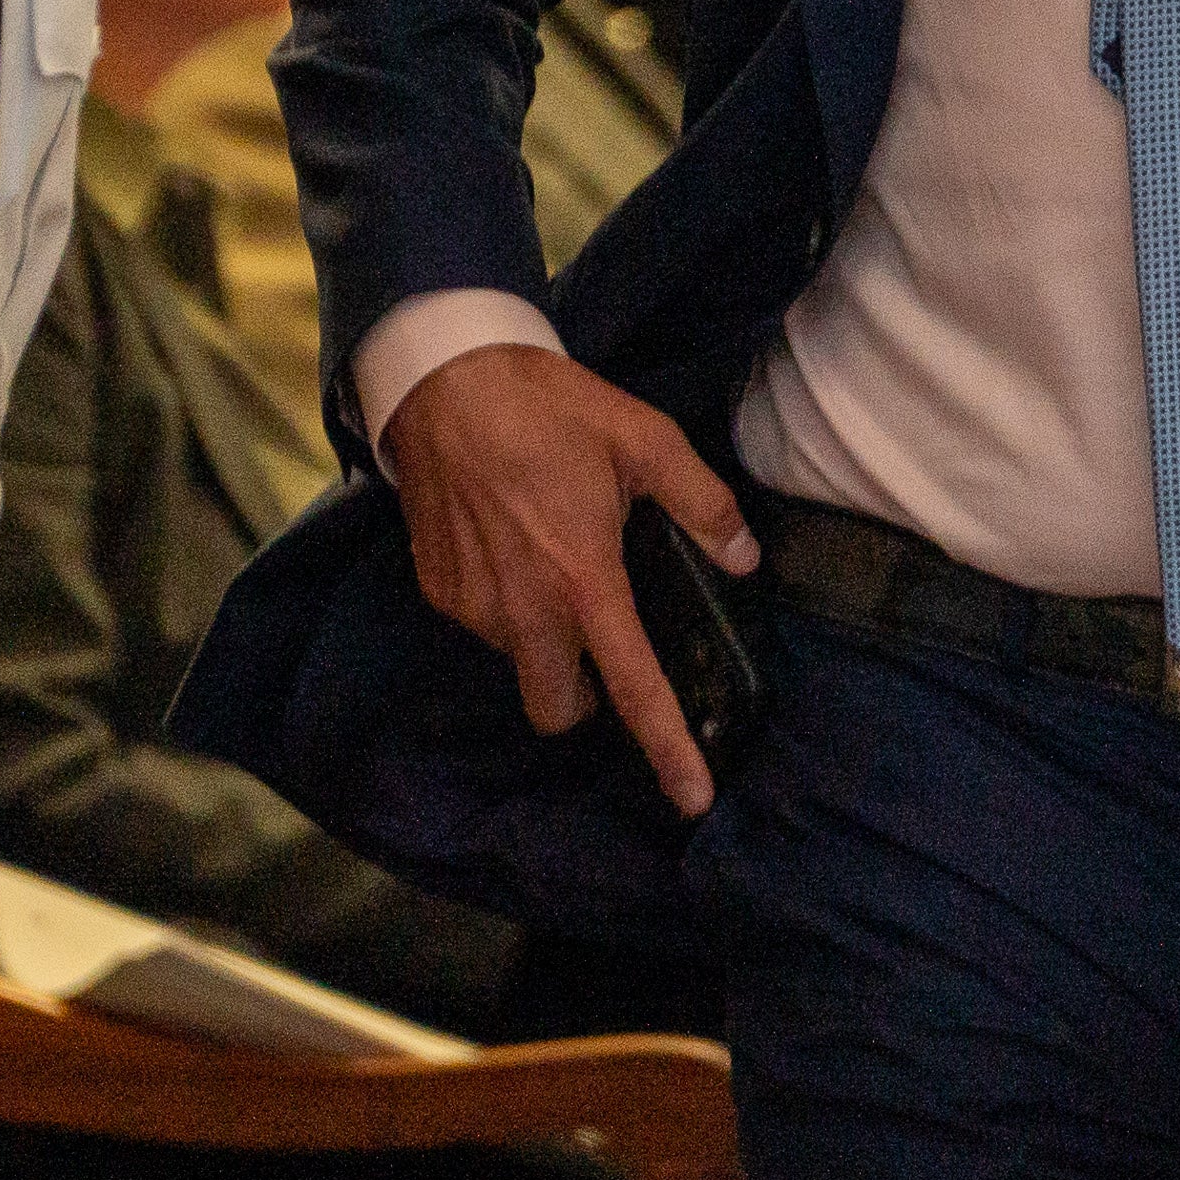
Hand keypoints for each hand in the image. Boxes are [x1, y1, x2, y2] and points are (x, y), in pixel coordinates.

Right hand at [378, 342, 757, 817]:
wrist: (443, 381)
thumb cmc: (549, 408)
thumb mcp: (644, 439)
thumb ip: (702, 502)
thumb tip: (742, 556)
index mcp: (584, 581)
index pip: (632, 687)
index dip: (667, 748)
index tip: (691, 797)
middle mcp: (524, 611)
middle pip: (557, 710)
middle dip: (582, 698)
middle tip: (600, 640)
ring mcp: (473, 606)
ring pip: (519, 663)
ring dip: (543, 640)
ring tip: (550, 559)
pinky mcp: (437, 590)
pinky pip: (483, 625)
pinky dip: (504, 606)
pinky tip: (510, 544)